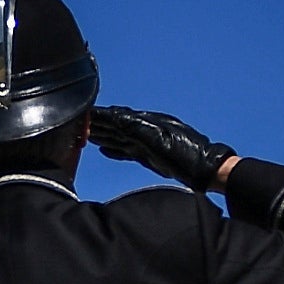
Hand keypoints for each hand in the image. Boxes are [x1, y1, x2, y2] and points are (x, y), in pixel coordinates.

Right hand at [87, 106, 238, 191]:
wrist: (205, 170)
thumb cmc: (187, 157)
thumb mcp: (160, 140)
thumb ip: (137, 128)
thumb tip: (116, 117)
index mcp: (147, 124)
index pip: (117, 117)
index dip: (100, 116)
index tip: (84, 113)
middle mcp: (146, 130)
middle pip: (116, 126)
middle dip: (98, 124)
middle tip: (78, 123)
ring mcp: (147, 143)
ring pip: (119, 137)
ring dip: (103, 135)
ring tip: (87, 134)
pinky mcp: (150, 156)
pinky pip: (126, 150)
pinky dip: (113, 149)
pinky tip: (105, 149)